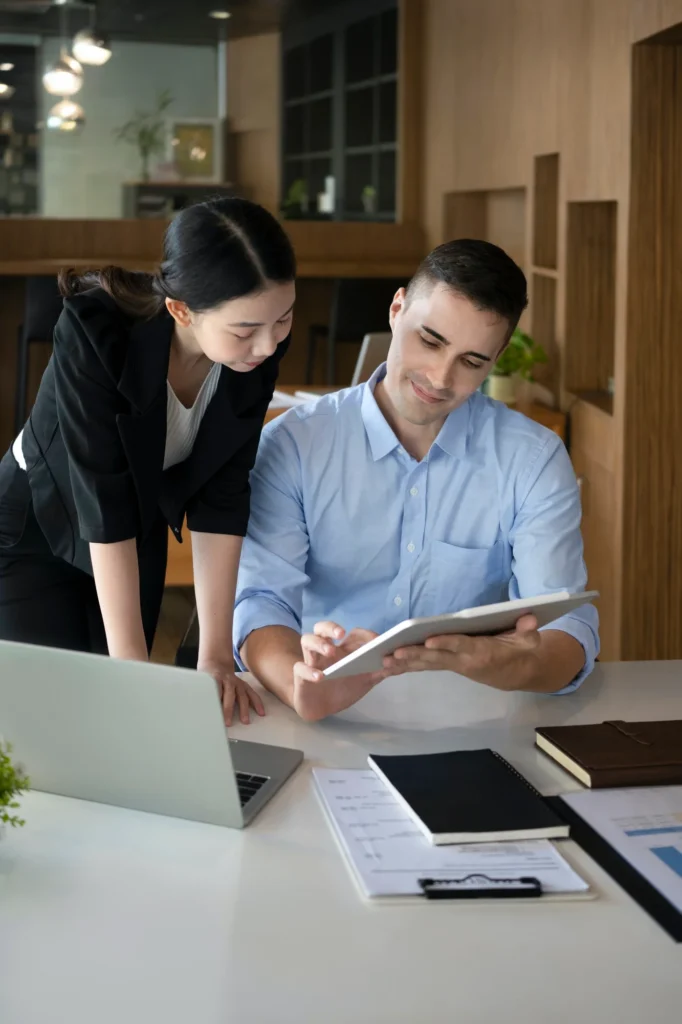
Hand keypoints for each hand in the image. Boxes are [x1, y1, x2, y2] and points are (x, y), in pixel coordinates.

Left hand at [197, 659, 264, 725]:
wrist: (216, 663)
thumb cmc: (207, 676)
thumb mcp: (201, 682)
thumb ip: (203, 693)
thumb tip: (200, 710)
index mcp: (215, 678)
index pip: (215, 691)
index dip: (215, 703)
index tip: (213, 715)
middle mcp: (227, 680)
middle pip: (229, 695)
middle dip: (228, 709)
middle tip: (227, 722)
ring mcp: (237, 682)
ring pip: (242, 695)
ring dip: (244, 709)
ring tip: (245, 721)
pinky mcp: (243, 685)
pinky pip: (252, 694)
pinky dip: (257, 703)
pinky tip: (261, 712)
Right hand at [291, 621, 388, 720]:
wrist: (320, 708)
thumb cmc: (341, 689)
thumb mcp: (363, 681)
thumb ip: (379, 672)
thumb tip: (399, 664)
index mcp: (342, 649)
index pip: (351, 634)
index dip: (363, 634)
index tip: (376, 640)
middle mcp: (325, 650)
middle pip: (322, 628)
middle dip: (331, 627)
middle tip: (341, 634)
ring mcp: (311, 661)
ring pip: (307, 640)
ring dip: (318, 643)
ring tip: (330, 650)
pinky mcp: (301, 676)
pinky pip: (300, 668)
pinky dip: (309, 671)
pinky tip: (320, 677)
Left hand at [381, 614, 540, 691]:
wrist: (516, 673)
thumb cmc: (520, 652)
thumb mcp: (529, 642)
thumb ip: (529, 631)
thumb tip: (530, 619)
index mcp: (481, 652)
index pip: (461, 646)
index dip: (446, 643)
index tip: (429, 640)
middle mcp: (464, 661)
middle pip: (436, 658)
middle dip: (415, 656)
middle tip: (393, 654)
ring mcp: (454, 664)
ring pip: (426, 665)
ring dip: (405, 664)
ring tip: (383, 662)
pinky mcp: (447, 665)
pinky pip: (424, 666)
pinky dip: (407, 666)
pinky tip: (388, 666)